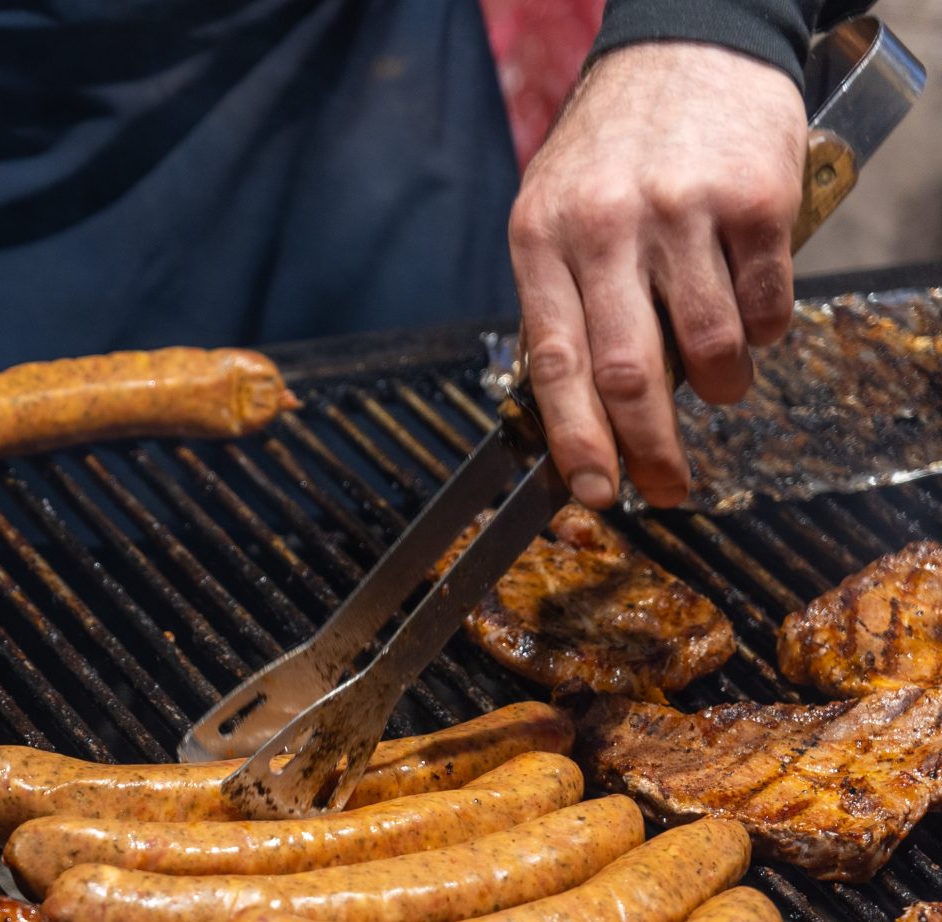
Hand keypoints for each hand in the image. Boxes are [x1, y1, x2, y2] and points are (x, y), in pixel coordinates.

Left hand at [508, 42, 806, 507]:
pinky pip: (765, 304)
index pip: (554, 363)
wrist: (687, 44)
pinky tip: (753, 323)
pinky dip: (764, 333)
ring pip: (708, 346)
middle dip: (649, 447)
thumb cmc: (612, 147)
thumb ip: (560, 298)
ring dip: (721, 387)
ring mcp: (683, 212)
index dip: (575, 439)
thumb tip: (576, 408)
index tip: (594, 491)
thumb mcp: (553, 210)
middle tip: (666, 486)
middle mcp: (606, 227)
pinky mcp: (756, 201)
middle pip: (628, 372)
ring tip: (721, 384)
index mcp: (541, 239)